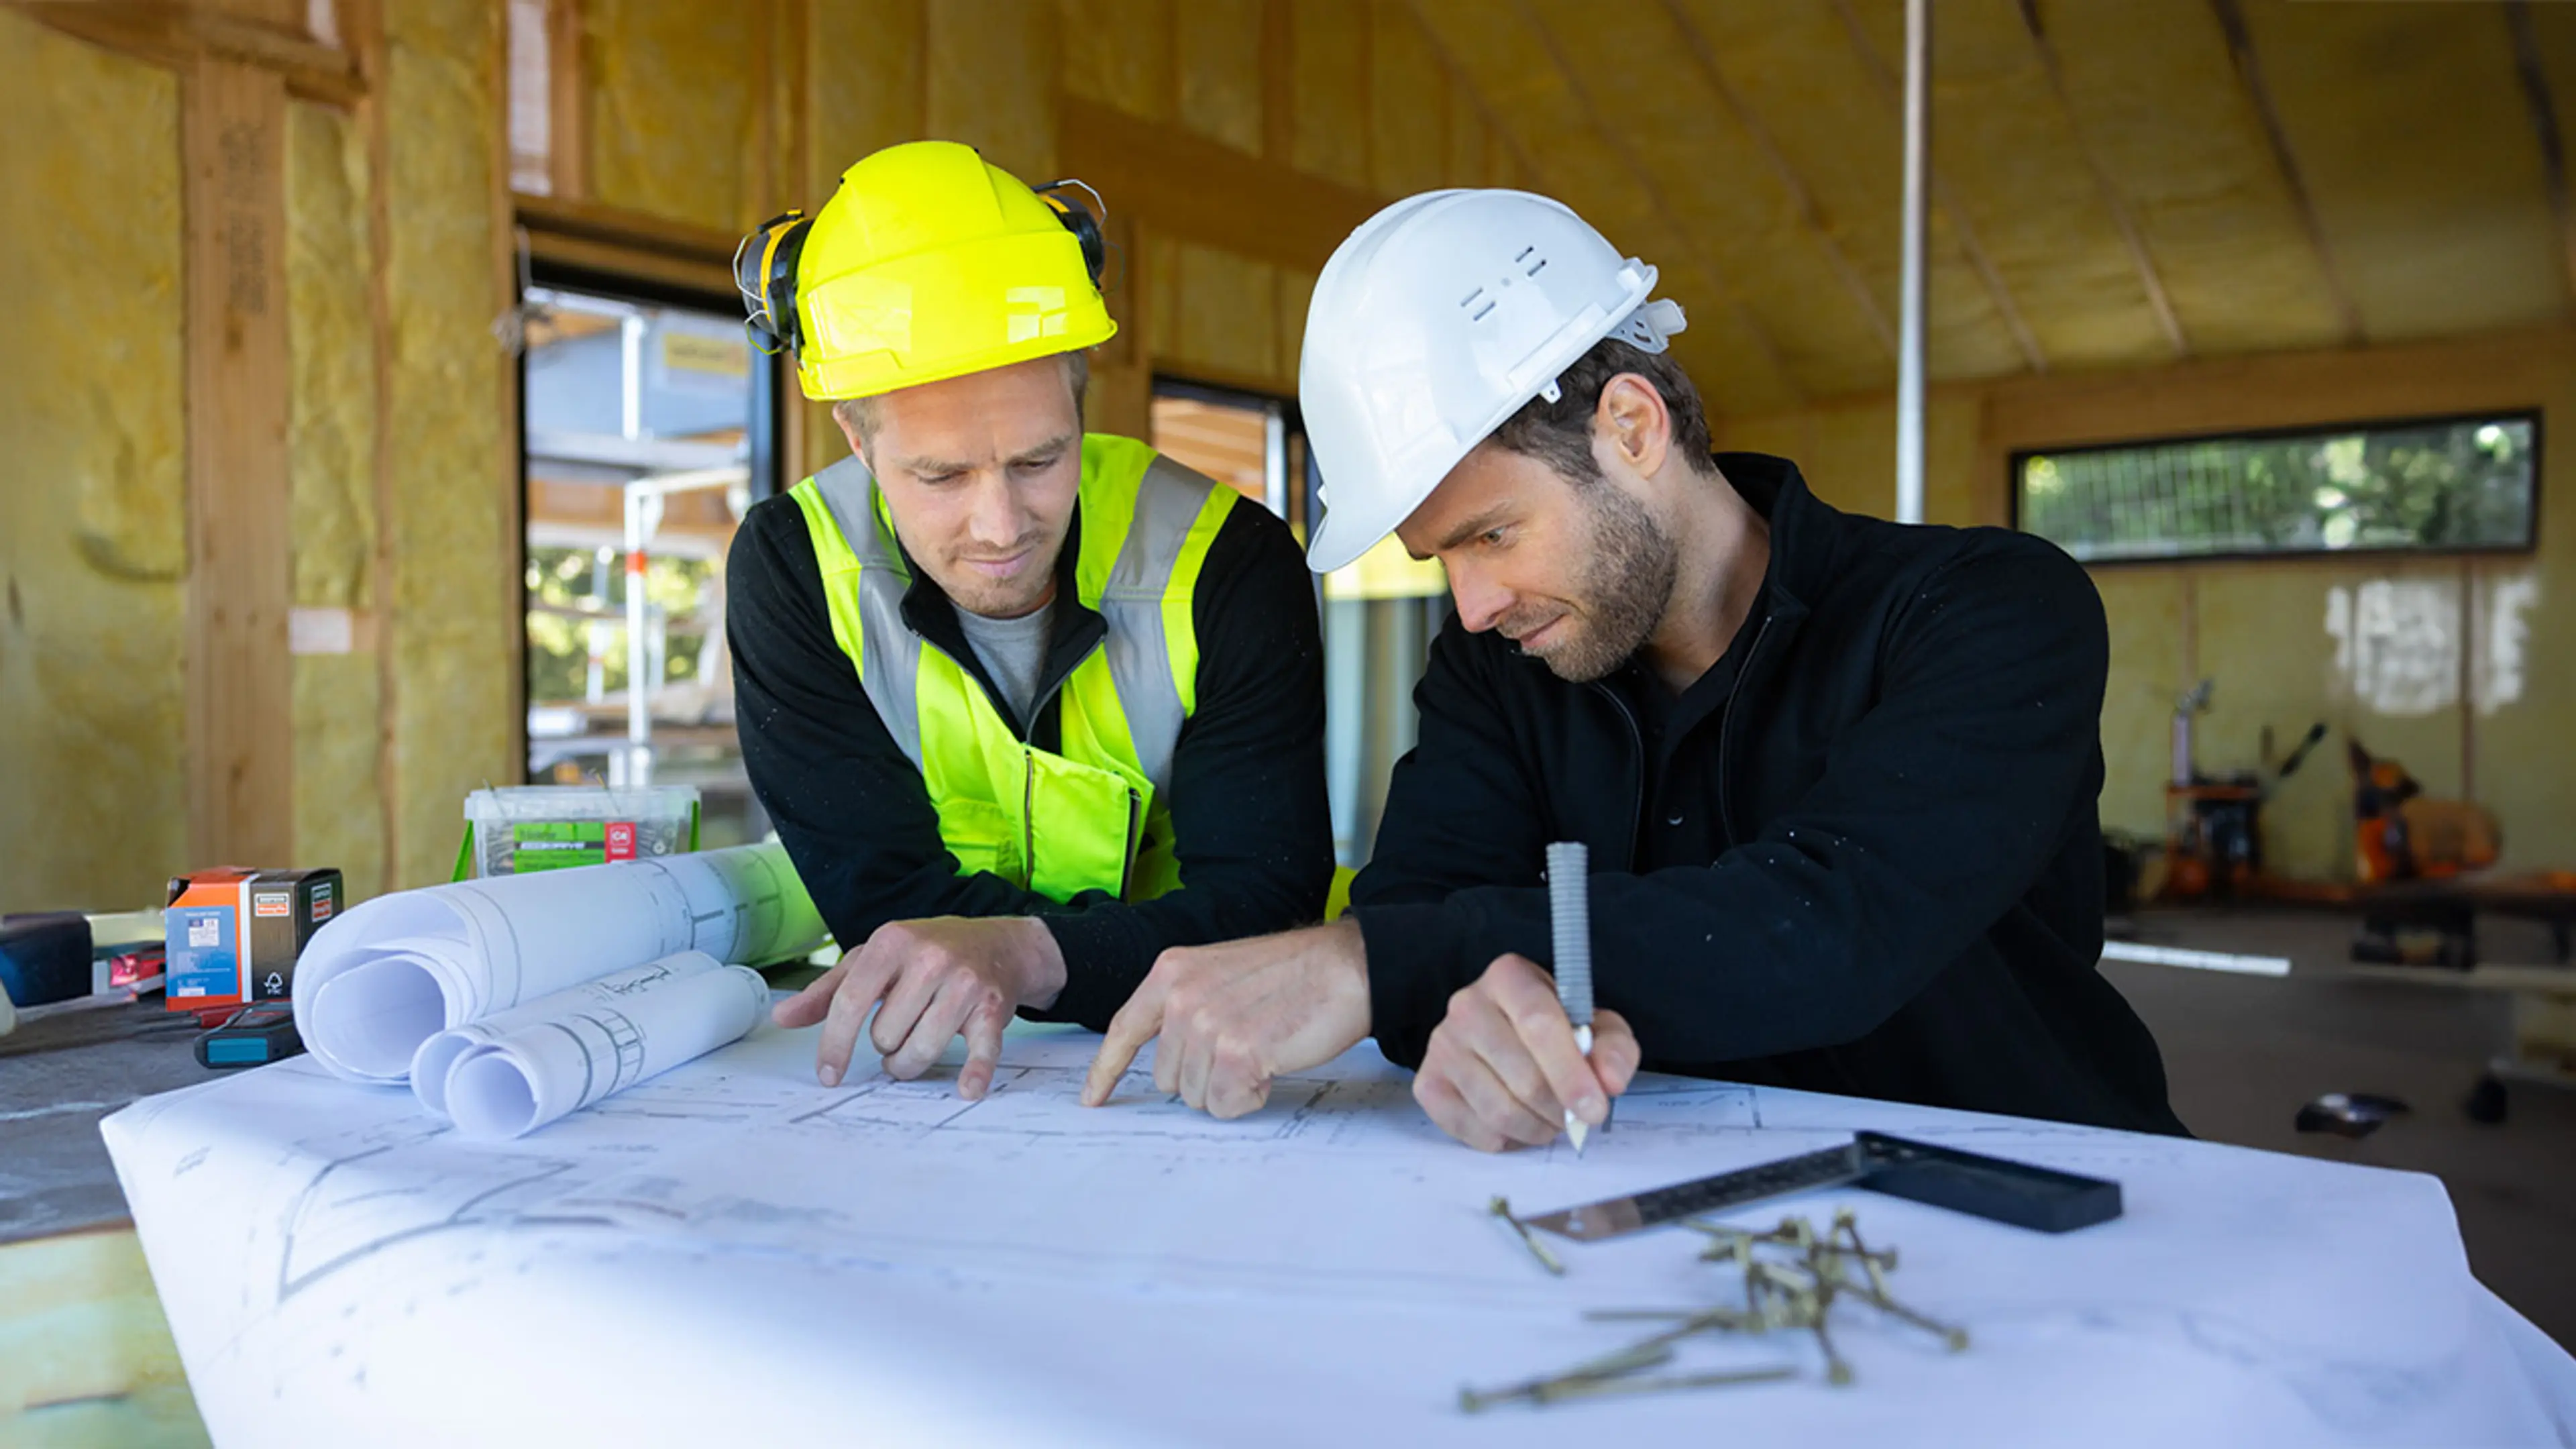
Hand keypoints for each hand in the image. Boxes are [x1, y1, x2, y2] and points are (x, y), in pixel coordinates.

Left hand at [772, 915, 1066, 1098]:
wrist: (999, 944)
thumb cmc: (926, 955)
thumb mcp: (873, 961)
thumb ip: (827, 991)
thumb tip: (782, 1017)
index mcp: (891, 942)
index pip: (850, 1002)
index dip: (834, 1044)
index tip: (828, 1074)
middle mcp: (929, 958)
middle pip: (885, 1035)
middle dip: (886, 1045)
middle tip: (898, 1031)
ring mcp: (963, 983)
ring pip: (920, 1050)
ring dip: (911, 1063)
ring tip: (915, 1046)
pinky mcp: (992, 1007)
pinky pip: (980, 1050)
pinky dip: (974, 1073)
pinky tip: (967, 1089)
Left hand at [1080, 920, 1371, 1118]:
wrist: (1347, 967)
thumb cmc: (1295, 973)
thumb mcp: (1223, 973)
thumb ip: (1188, 1006)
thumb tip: (1170, 1061)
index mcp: (1172, 972)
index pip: (1124, 1029)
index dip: (1105, 1071)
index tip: (1091, 1100)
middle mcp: (1181, 997)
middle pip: (1167, 1077)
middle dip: (1203, 1075)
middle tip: (1246, 1045)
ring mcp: (1207, 1025)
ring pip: (1196, 1096)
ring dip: (1230, 1086)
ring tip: (1264, 1048)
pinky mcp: (1237, 1054)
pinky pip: (1227, 1104)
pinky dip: (1251, 1097)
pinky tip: (1274, 1064)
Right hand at [1414, 953, 1639, 1151]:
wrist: (1509, 1035)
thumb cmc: (1557, 1031)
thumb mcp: (1598, 1029)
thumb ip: (1613, 1050)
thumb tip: (1609, 1081)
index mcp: (1510, 977)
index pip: (1539, 1024)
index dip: (1570, 1073)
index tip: (1594, 1108)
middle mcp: (1467, 1004)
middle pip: (1522, 1076)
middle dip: (1559, 1108)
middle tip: (1574, 1116)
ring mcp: (1442, 1044)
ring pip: (1498, 1109)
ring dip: (1536, 1128)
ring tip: (1549, 1119)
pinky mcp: (1427, 1082)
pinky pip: (1472, 1128)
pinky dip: (1505, 1139)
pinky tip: (1517, 1123)